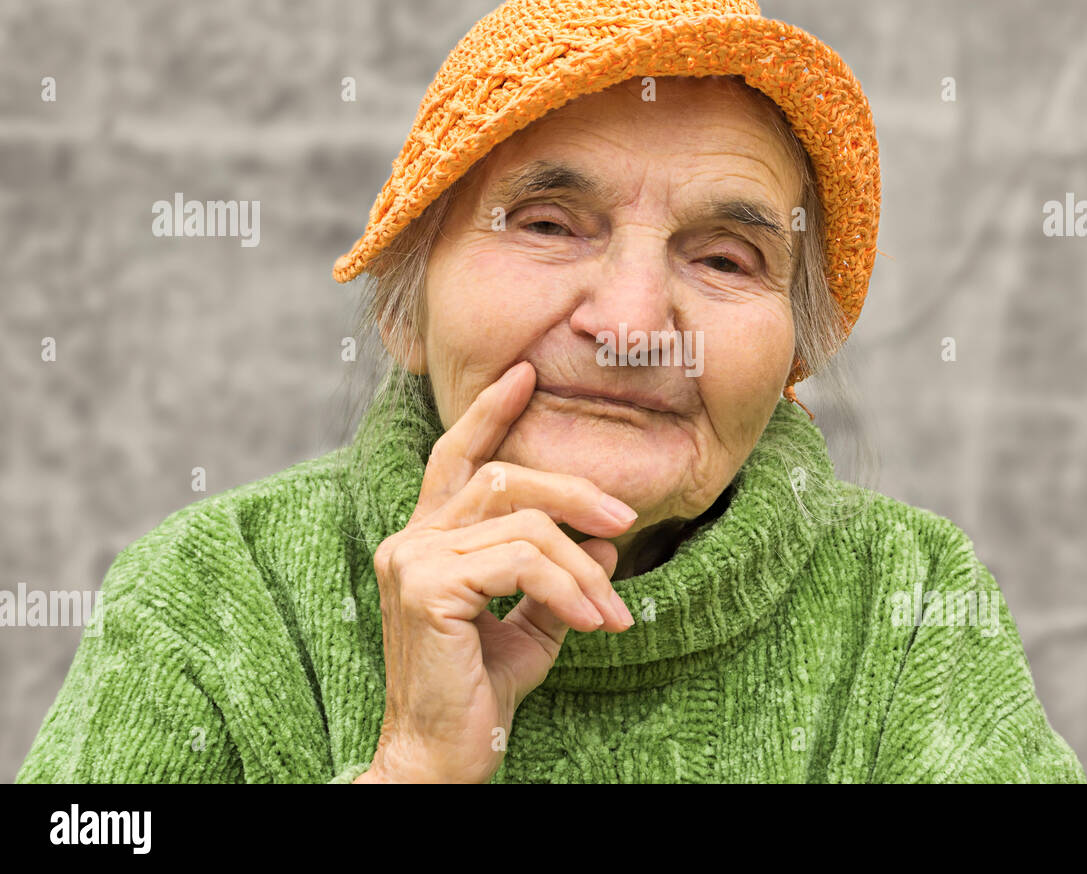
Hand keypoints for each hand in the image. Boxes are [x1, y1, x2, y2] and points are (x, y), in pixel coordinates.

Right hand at [354, 361, 636, 783]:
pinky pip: (523, 563)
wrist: (441, 759)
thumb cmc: (479, 694)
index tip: (526, 375)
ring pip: (524, 523)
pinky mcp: (429, 587)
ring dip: (585, 565)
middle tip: (627, 516)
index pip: (456, 458)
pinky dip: (571, 587)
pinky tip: (595, 623)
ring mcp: (413, 559)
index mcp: (428, 540)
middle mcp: (410, 539)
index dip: (488, 412)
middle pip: (504, 478)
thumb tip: (605, 535)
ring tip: (613, 609)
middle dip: (574, 491)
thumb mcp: (530, 625)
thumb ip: (557, 576)